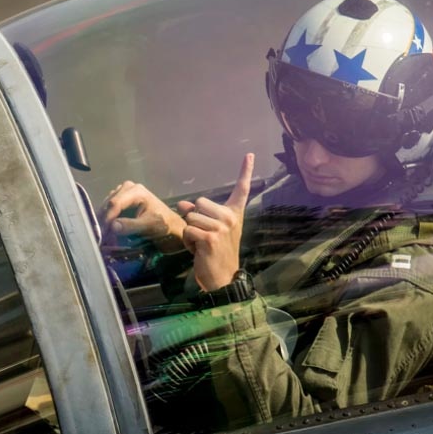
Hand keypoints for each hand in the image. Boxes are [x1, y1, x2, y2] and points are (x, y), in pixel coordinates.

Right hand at [100, 180, 186, 249]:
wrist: (172, 227)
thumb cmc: (164, 225)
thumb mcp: (149, 225)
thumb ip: (131, 225)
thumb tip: (112, 226)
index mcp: (136, 191)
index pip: (115, 203)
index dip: (108, 218)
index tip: (104, 233)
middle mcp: (127, 188)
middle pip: (108, 204)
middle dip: (105, 220)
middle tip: (103, 236)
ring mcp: (123, 194)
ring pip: (107, 206)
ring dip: (105, 220)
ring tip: (106, 235)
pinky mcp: (122, 201)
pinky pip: (109, 209)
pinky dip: (108, 219)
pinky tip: (109, 230)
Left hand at [180, 153, 254, 290]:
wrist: (222, 278)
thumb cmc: (215, 252)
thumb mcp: (209, 229)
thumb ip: (197, 214)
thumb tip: (182, 205)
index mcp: (234, 214)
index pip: (241, 189)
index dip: (246, 171)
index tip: (249, 155)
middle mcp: (230, 218)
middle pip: (199, 203)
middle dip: (194, 219)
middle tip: (204, 236)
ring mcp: (222, 228)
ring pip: (191, 217)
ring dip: (190, 232)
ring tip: (201, 244)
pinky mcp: (211, 238)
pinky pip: (188, 230)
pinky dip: (188, 242)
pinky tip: (198, 250)